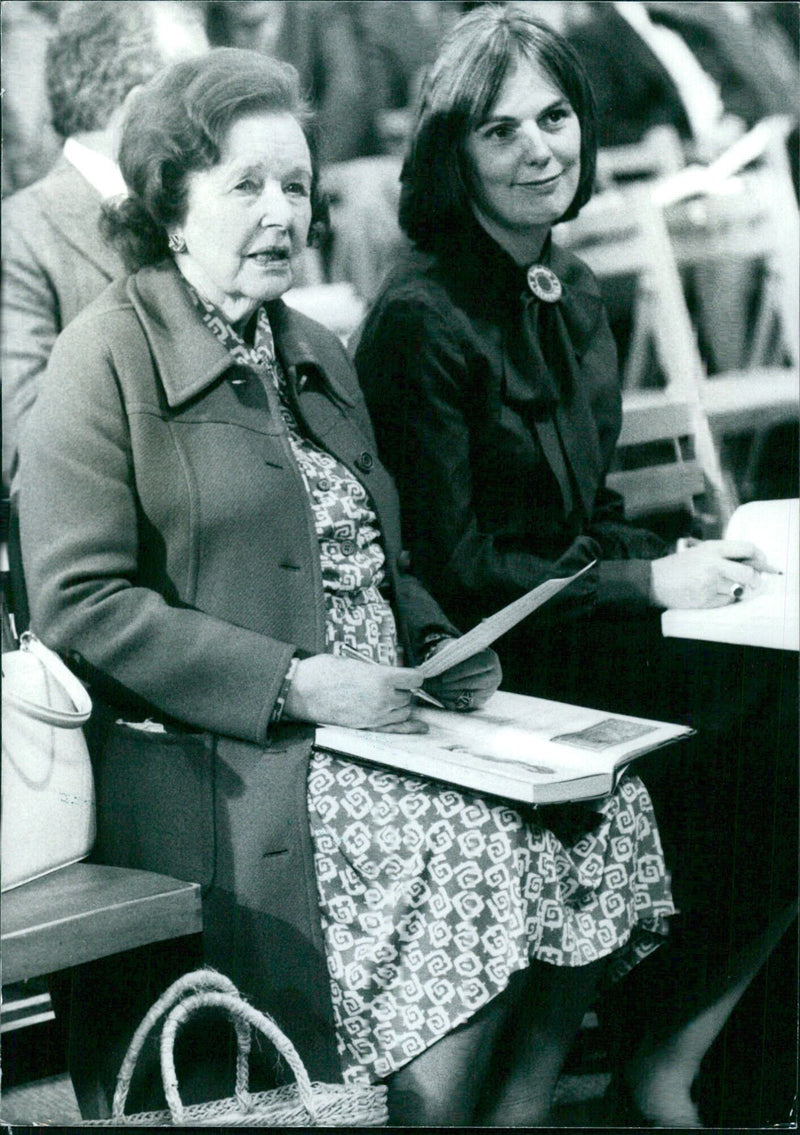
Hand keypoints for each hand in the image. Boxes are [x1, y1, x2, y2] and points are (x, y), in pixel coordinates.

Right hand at [284, 654, 427, 732]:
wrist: (301, 691)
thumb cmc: (324, 672)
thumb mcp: (355, 663)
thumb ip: (377, 670)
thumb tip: (390, 674)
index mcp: (382, 677)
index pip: (415, 678)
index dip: (413, 676)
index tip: (409, 675)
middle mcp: (383, 698)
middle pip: (408, 696)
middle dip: (403, 691)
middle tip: (391, 685)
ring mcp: (376, 715)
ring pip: (403, 712)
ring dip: (401, 706)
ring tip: (389, 699)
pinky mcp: (366, 727)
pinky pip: (395, 728)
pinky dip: (409, 726)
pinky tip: (420, 726)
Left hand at [423, 645, 501, 711]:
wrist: (464, 663)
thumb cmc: (458, 654)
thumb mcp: (455, 650)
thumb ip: (448, 657)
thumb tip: (433, 668)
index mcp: (490, 659)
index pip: (479, 665)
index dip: (461, 672)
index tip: (444, 678)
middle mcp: (494, 676)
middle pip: (472, 683)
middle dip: (450, 685)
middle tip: (432, 686)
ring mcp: (488, 691)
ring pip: (467, 696)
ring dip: (447, 694)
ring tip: (432, 690)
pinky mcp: (480, 702)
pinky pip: (464, 704)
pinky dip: (449, 701)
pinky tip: (438, 696)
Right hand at [650, 540, 765, 608]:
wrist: (653, 581)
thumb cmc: (678, 566)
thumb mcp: (700, 552)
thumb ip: (723, 555)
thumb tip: (752, 564)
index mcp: (712, 548)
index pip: (748, 549)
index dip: (760, 557)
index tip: (762, 563)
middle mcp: (712, 564)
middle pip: (748, 573)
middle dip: (755, 580)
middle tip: (753, 582)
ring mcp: (708, 583)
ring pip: (738, 589)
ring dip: (735, 590)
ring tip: (721, 587)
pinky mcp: (704, 599)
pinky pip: (726, 601)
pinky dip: (723, 599)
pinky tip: (709, 594)